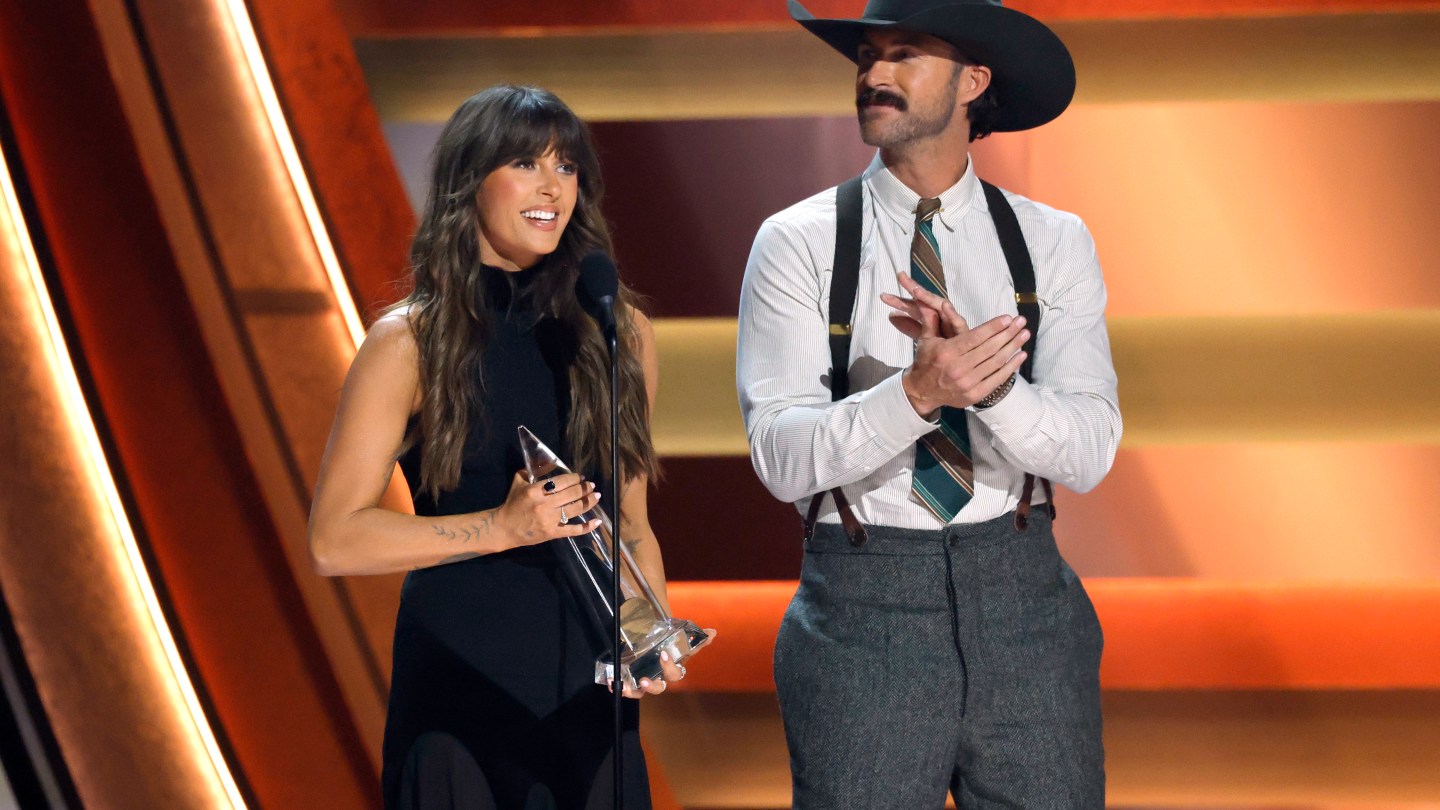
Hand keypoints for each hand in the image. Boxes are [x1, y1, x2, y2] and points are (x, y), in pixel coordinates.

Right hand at [494, 471, 600, 548]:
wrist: (504, 528)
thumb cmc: (511, 504)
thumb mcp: (518, 483)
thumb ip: (529, 471)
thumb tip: (542, 462)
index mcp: (535, 491)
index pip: (561, 481)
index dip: (574, 478)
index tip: (580, 477)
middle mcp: (544, 505)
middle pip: (571, 494)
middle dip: (584, 488)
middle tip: (591, 485)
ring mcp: (550, 520)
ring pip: (575, 509)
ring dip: (588, 502)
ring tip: (596, 496)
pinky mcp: (553, 533)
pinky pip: (573, 530)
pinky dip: (586, 527)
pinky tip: (596, 521)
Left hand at [612, 637, 716, 697]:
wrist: (652, 634)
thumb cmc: (669, 638)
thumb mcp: (681, 636)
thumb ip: (697, 637)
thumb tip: (713, 632)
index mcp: (672, 668)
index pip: (675, 673)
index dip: (670, 666)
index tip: (664, 654)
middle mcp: (659, 677)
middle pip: (659, 688)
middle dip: (653, 686)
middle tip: (644, 680)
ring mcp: (645, 679)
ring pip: (641, 692)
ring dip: (634, 692)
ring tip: (626, 688)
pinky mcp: (631, 679)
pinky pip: (627, 688)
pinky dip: (619, 687)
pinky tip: (611, 682)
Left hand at [881, 272, 968, 340]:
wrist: (963, 363)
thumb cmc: (946, 348)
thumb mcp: (924, 337)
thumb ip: (910, 327)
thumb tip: (890, 316)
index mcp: (931, 317)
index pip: (913, 305)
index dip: (899, 301)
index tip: (883, 296)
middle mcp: (941, 316)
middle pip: (926, 300)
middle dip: (913, 288)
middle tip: (901, 277)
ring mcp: (952, 322)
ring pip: (940, 306)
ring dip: (929, 297)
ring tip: (916, 290)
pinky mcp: (963, 332)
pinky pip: (958, 323)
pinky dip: (952, 315)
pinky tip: (945, 307)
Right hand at [883, 273, 1027, 413]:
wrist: (921, 392)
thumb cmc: (925, 363)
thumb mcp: (926, 340)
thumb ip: (934, 320)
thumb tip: (940, 301)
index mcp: (947, 352)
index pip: (975, 337)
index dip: (993, 327)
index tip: (1008, 318)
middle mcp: (958, 368)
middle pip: (989, 348)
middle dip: (1008, 333)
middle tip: (1021, 322)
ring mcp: (968, 383)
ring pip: (996, 362)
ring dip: (1013, 347)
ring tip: (1025, 335)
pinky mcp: (975, 395)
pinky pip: (997, 379)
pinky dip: (1011, 367)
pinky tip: (1021, 355)